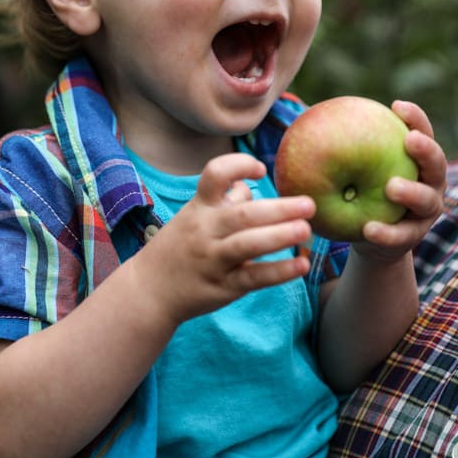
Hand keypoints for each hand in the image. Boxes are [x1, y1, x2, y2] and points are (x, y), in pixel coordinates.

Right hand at [132, 152, 314, 326]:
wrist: (148, 290)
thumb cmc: (178, 247)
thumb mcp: (193, 216)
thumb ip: (223, 202)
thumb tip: (251, 188)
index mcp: (199, 208)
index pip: (215, 175)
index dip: (239, 166)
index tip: (261, 170)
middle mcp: (205, 230)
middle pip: (243, 214)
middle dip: (279, 208)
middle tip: (309, 204)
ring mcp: (213, 259)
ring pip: (248, 245)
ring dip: (280, 236)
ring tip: (306, 229)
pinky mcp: (223, 286)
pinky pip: (253, 278)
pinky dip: (279, 272)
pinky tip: (301, 265)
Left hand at [352, 99, 445, 261]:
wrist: (370, 234)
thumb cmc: (361, 188)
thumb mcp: (356, 165)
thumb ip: (347, 146)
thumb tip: (309, 116)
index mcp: (418, 159)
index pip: (422, 132)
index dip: (415, 118)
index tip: (397, 106)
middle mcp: (431, 182)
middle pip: (436, 164)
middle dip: (426, 150)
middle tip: (409, 140)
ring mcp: (427, 211)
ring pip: (426, 200)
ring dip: (411, 192)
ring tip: (391, 187)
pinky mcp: (414, 237)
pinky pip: (401, 236)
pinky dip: (386, 233)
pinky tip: (368, 229)